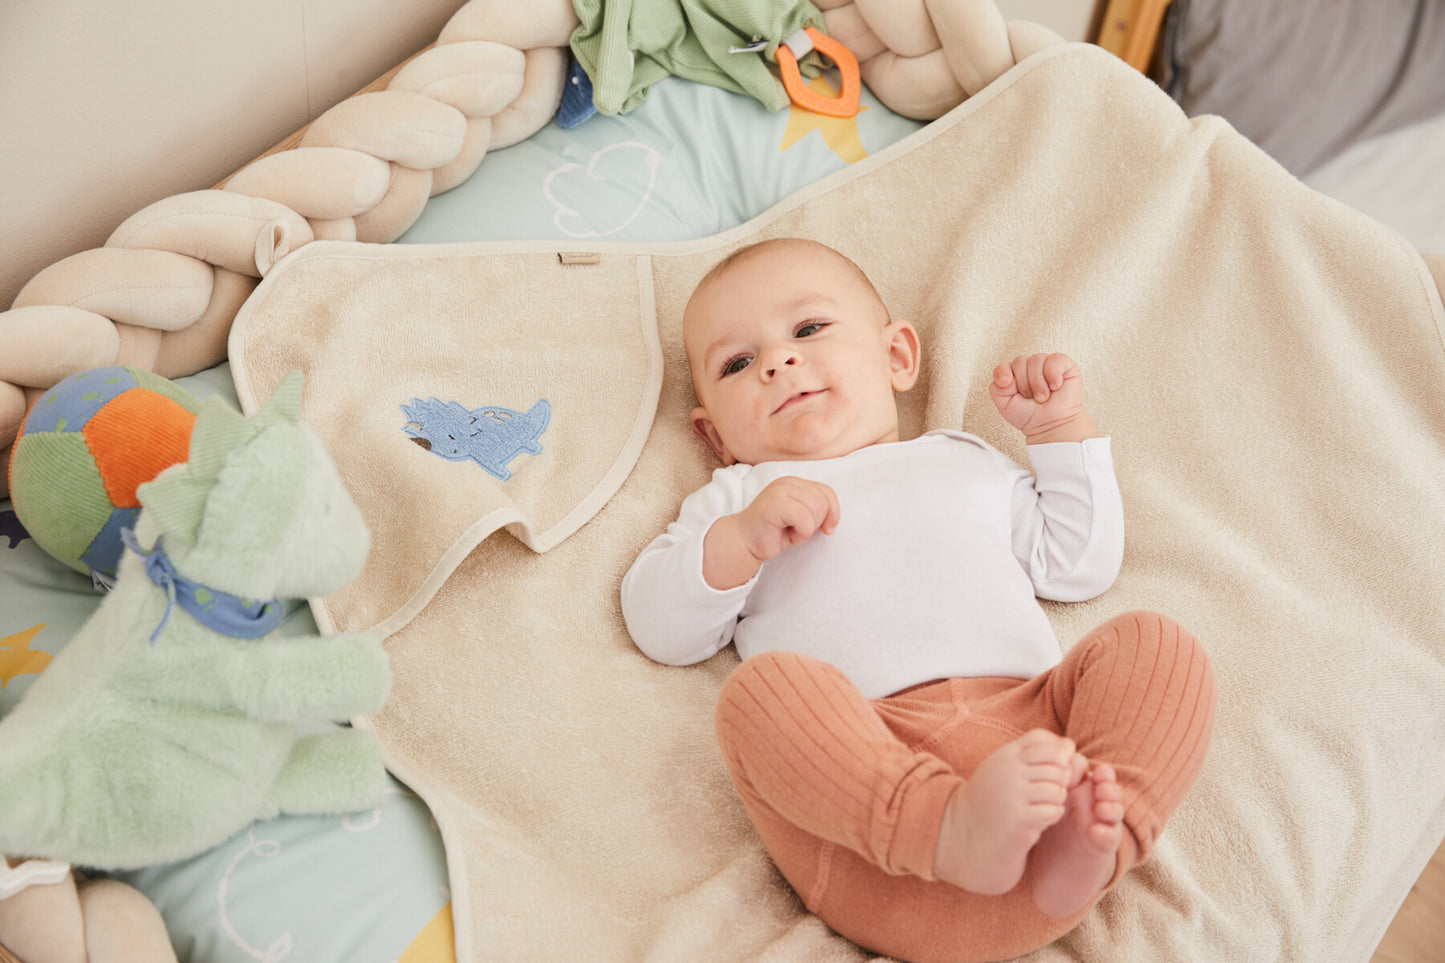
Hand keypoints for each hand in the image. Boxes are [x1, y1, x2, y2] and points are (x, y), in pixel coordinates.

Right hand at [703, 477, 839, 588]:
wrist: (745, 542)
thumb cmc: (774, 532)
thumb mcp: (802, 519)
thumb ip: (817, 510)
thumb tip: (833, 518)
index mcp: (795, 483)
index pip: (827, 492)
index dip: (833, 513)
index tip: (826, 529)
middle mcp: (788, 482)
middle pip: (824, 501)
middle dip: (817, 523)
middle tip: (798, 530)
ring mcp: (780, 490)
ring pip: (817, 509)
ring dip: (808, 529)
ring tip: (791, 531)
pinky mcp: (775, 503)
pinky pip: (805, 519)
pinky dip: (801, 533)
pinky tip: (787, 535)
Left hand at [989, 353, 1096, 443]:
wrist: (1050, 426)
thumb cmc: (1029, 416)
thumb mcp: (1005, 404)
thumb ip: (997, 388)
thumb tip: (1005, 376)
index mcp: (1015, 374)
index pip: (1004, 365)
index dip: (1003, 373)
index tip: (1007, 386)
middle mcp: (1030, 367)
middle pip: (1019, 361)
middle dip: (1024, 383)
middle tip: (1031, 397)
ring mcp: (1047, 364)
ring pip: (1036, 360)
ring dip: (1038, 383)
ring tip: (1043, 396)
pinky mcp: (1065, 365)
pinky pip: (1055, 359)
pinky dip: (1053, 374)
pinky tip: (1055, 386)